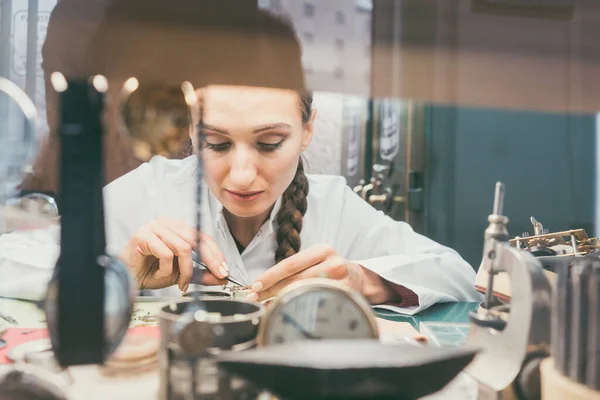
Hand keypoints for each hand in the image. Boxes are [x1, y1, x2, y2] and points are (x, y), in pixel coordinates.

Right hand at [120, 217, 228, 290]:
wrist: (127, 278)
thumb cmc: (151, 272)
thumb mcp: (181, 274)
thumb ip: (200, 274)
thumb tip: (221, 277)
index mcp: (177, 228)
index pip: (203, 236)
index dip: (216, 253)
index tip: (224, 270)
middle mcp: (167, 223)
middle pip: (196, 239)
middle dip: (209, 261)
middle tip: (215, 277)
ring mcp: (154, 227)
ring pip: (183, 247)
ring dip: (185, 270)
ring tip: (180, 282)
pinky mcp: (142, 235)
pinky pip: (165, 253)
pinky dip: (166, 269)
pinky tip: (159, 273)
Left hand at [246, 244, 364, 301]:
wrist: (358, 277)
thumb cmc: (330, 268)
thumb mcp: (316, 259)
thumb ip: (296, 268)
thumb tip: (264, 284)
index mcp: (323, 250)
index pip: (290, 263)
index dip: (271, 275)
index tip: (255, 285)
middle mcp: (333, 263)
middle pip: (295, 278)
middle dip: (271, 289)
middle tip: (254, 297)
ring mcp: (340, 282)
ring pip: (303, 292)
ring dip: (281, 300)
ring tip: (265, 306)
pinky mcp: (343, 297)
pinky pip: (314, 303)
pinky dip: (297, 307)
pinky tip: (285, 311)